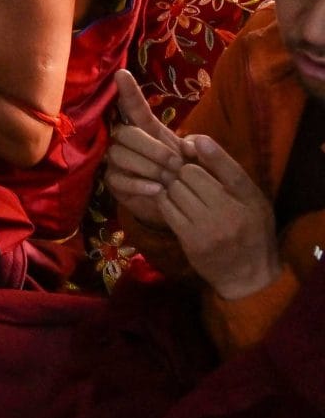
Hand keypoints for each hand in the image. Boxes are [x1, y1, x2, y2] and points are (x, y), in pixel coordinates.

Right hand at [103, 69, 187, 227]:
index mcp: (147, 132)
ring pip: (119, 155)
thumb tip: (188, 145)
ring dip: (147, 167)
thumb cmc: (187, 177)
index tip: (122, 74)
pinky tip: (156, 190)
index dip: (128, 92)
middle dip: (151, 148)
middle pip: (125, 133)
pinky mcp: (114, 183)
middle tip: (175, 163)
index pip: (135, 108)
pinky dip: (139, 184)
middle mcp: (126, 142)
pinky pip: (119, 179)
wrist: (181, 207)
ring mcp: (117, 162)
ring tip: (168, 180)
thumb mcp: (198, 161)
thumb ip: (197, 148)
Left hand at [164, 133, 282, 300]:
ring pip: (175, 188)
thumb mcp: (252, 202)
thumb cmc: (251, 232)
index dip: (210, 151)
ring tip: (179, 189)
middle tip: (184, 175)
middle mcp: (231, 213)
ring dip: (172, 185)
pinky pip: (166, 207)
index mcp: (251, 200)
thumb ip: (229, 174)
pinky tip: (171, 201)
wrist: (249, 277)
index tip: (195, 141)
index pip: (230, 170)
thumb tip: (195, 142)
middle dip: (184, 171)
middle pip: (191, 174)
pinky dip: (164, 200)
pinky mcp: (191, 240)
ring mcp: (209, 228)